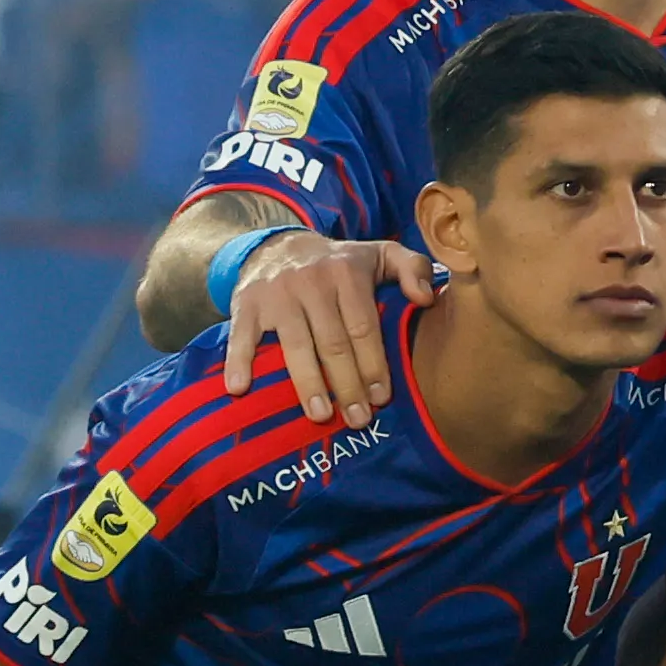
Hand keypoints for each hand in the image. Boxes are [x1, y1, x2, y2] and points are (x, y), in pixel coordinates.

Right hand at [229, 234, 431, 424]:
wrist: (278, 246)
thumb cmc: (339, 262)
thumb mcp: (381, 254)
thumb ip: (413, 268)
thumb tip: (426, 299)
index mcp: (347, 274)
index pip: (364, 328)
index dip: (374, 365)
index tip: (382, 397)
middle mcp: (312, 284)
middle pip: (333, 343)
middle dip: (347, 385)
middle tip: (359, 420)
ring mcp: (277, 296)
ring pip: (296, 346)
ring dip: (308, 384)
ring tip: (321, 416)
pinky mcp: (246, 305)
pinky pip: (241, 337)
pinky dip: (239, 362)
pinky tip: (239, 389)